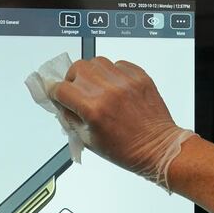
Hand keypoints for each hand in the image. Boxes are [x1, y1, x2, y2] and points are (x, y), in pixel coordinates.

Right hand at [50, 57, 195, 187]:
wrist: (158, 148)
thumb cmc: (125, 150)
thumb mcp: (88, 141)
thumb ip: (70, 118)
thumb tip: (61, 102)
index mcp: (93, 109)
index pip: (61, 89)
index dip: (55, 92)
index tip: (56, 94)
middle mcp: (108, 91)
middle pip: (77, 69)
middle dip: (72, 80)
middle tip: (78, 91)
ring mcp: (125, 81)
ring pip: (96, 62)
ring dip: (91, 73)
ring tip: (97, 88)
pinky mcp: (140, 77)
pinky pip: (118, 64)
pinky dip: (112, 73)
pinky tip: (115, 87)